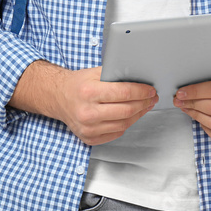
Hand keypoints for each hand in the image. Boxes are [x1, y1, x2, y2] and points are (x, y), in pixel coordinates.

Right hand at [11, 62, 157, 145]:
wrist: (58, 97)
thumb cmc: (78, 84)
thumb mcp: (95, 72)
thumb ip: (115, 74)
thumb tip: (140, 78)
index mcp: (89, 92)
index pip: (124, 93)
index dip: (141, 92)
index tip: (151, 90)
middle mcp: (87, 112)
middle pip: (126, 110)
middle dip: (144, 103)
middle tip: (152, 98)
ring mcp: (87, 128)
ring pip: (123, 124)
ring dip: (138, 115)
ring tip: (145, 106)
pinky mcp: (88, 138)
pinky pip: (115, 133)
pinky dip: (126, 124)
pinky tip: (131, 116)